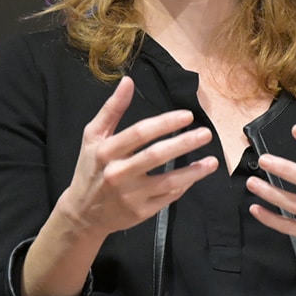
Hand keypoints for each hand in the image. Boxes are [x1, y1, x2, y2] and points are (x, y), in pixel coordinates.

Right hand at [58, 76, 218, 239]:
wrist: (83, 214)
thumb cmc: (91, 168)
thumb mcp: (93, 136)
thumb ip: (112, 109)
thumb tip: (127, 81)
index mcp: (106, 151)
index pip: (139, 133)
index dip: (165, 123)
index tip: (187, 115)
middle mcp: (118, 174)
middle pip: (156, 156)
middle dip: (184, 143)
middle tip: (206, 134)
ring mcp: (131, 196)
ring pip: (168, 182)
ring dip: (193, 171)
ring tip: (212, 161)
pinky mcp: (141, 213)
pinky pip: (168, 198)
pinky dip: (184, 186)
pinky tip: (196, 175)